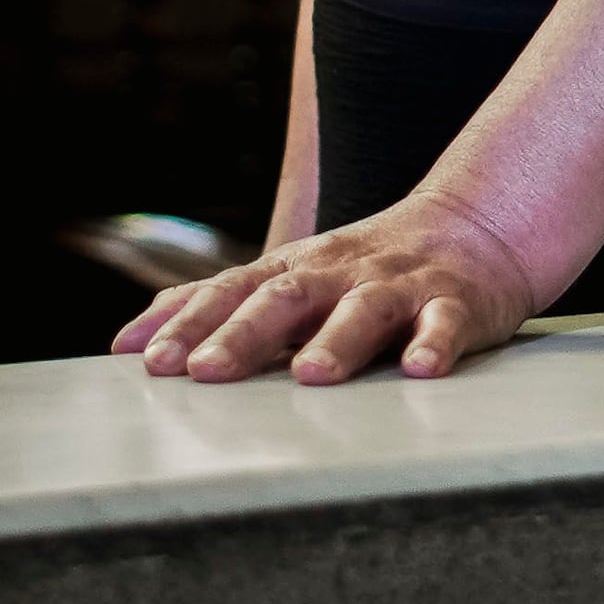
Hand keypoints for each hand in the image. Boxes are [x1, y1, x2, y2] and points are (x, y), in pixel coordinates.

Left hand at [109, 188, 545, 384]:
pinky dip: (434, 343)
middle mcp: (339, 273)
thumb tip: (128, 340)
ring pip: (364, 310)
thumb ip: (215, 306)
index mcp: (295, 270)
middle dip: (243, 334)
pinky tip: (422, 369)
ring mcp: (398, 286)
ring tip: (310, 376)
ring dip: (336, 341)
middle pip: (286, 297)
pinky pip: (446, 322)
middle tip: (205, 372)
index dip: (190, 324)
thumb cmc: (363, 268)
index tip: (150, 361)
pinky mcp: (456, 303)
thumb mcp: (289, 277)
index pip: (231, 292)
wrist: (474, 227)